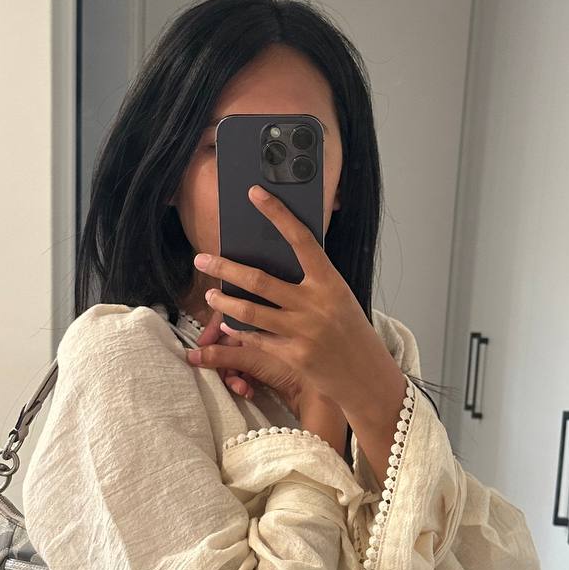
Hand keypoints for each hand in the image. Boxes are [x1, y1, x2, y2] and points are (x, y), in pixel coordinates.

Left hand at [185, 183, 395, 419]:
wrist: (366, 375)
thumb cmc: (349, 331)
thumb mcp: (337, 298)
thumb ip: (311, 281)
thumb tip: (272, 262)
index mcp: (329, 281)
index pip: (301, 239)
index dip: (277, 214)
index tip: (255, 194)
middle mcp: (315, 304)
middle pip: (259, 280)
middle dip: (224, 268)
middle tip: (202, 259)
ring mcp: (303, 331)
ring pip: (249, 312)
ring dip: (224, 302)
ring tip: (211, 293)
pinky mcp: (294, 356)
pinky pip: (256, 339)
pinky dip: (238, 331)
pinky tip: (227, 325)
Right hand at [189, 314, 305, 416]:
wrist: (322, 392)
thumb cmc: (295, 366)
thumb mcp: (255, 359)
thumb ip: (223, 355)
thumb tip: (193, 356)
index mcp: (263, 317)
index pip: (229, 318)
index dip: (213, 334)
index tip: (200, 349)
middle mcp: (264, 329)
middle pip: (229, 341)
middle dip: (220, 360)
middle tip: (218, 376)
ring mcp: (267, 348)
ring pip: (236, 357)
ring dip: (232, 374)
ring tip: (240, 388)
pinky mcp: (270, 366)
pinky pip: (246, 370)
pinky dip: (243, 380)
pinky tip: (248, 391)